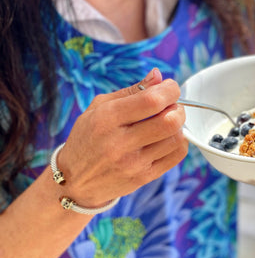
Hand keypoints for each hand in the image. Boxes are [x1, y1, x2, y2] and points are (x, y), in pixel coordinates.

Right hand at [56, 68, 187, 206]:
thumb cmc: (87, 139)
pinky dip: (178, 142)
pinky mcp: (143, 178)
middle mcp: (120, 143)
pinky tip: (167, 138)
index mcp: (107, 119)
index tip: (170, 88)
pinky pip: (176, 156)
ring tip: (166, 122)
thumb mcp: (99, 108)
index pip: (151, 100)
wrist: (74, 182)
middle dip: (178, 108)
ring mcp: (133, 163)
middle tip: (171, 106)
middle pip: (169, 121)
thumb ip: (131, 91)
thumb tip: (158, 76)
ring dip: (179, 126)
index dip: (169, 90)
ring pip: (176, 139)